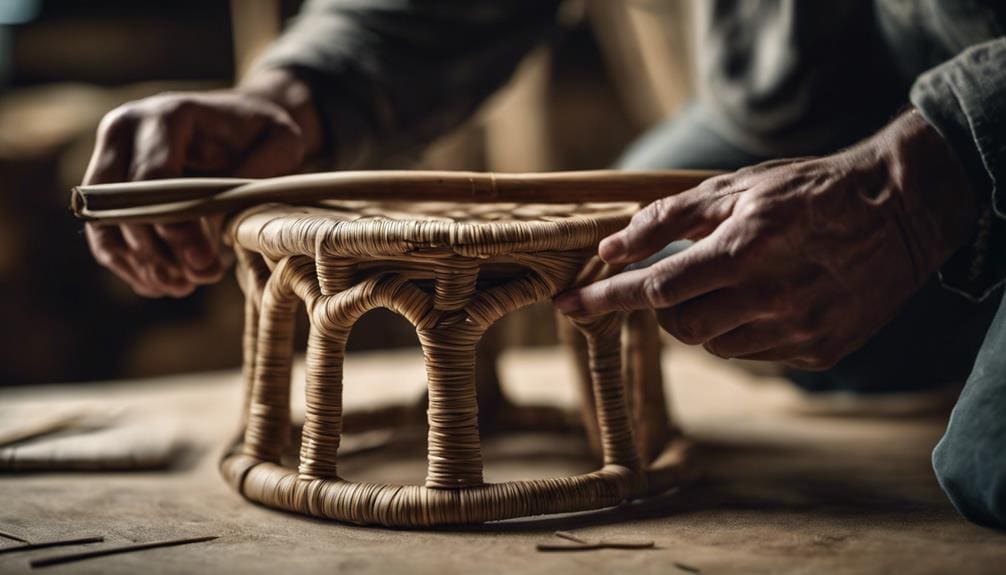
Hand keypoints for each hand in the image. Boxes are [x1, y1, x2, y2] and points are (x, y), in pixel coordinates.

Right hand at [83, 69, 319, 296]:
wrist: (242, 123)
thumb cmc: (263, 133)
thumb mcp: (283, 141)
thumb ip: (262, 172)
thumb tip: (223, 216)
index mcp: (165, 116)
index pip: (152, 180)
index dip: (176, 230)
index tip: (206, 265)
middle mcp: (124, 131)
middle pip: (118, 206)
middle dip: (157, 253)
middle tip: (199, 280)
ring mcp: (109, 158)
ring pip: (105, 225)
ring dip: (140, 265)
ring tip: (184, 287)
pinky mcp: (108, 186)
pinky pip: (105, 234)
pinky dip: (132, 264)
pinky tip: (167, 283)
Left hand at [556, 111, 977, 369]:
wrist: (900, 213)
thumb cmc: (806, 191)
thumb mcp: (735, 187)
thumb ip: (666, 218)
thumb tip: (609, 249)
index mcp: (745, 249)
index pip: (655, 289)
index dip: (606, 299)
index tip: (567, 307)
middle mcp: (770, 296)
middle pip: (679, 325)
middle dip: (663, 306)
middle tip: (678, 279)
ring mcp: (797, 329)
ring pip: (714, 344)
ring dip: (704, 318)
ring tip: (734, 282)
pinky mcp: (819, 350)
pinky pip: (753, 354)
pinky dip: (742, 330)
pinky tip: (767, 299)